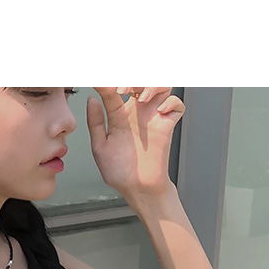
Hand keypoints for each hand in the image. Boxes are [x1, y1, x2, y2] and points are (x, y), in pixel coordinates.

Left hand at [86, 86, 182, 206]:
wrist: (137, 189)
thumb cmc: (119, 171)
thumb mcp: (100, 146)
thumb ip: (96, 122)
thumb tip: (91, 99)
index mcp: (120, 114)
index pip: (115, 90)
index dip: (108, 83)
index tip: (100, 81)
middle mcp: (138, 112)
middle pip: (141, 82)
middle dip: (133, 79)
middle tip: (122, 87)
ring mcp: (154, 117)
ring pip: (161, 86)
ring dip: (152, 85)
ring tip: (140, 96)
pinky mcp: (167, 126)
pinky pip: (176, 104)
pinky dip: (171, 101)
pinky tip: (159, 110)